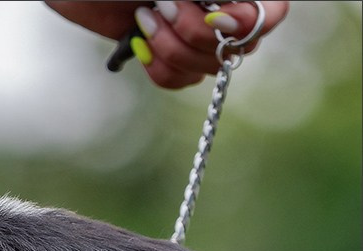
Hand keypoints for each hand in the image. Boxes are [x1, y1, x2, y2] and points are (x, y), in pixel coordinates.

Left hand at [46, 1, 289, 88]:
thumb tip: (223, 14)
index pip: (271, 13)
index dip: (247, 22)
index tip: (213, 15)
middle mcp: (220, 10)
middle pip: (239, 46)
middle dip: (194, 34)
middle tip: (157, 6)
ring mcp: (196, 35)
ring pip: (207, 68)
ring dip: (171, 50)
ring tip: (142, 19)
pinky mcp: (170, 56)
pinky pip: (182, 81)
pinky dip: (160, 69)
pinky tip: (141, 45)